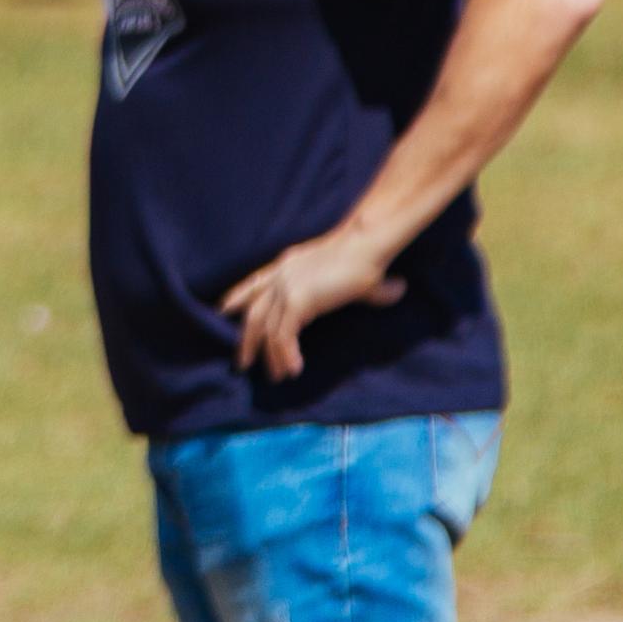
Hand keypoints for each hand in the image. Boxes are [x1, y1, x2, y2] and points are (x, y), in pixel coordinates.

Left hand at [219, 227, 405, 381]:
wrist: (367, 245)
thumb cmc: (366, 257)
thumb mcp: (355, 271)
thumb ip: (366, 285)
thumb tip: (399, 289)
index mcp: (286, 265)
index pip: (254, 283)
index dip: (237, 297)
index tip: (224, 311)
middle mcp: (280, 275)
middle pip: (253, 313)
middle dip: (246, 339)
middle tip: (243, 363)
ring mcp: (286, 287)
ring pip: (267, 329)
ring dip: (270, 356)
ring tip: (276, 376)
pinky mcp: (297, 300)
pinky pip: (283, 335)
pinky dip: (286, 354)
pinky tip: (294, 369)